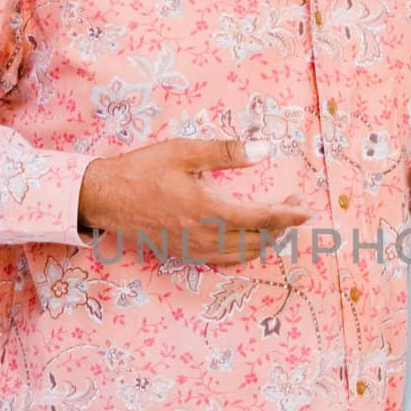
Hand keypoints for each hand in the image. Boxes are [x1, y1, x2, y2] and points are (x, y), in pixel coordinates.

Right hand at [78, 137, 311, 264]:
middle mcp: (203, 236)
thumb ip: (226, 152)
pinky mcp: (183, 254)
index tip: (306, 209)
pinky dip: (243, 253)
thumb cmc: (142, 170)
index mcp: (208, 210)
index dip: (288, 215)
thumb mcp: (184, 152)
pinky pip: (223, 260)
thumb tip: (264, 149)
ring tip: (277, 224)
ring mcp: (193, 249)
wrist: (104, 197)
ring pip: (242, 254)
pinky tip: (249, 241)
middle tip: (293, 208)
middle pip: (257, 240)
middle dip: (282, 227)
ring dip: (265, 242)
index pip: (261, 218)